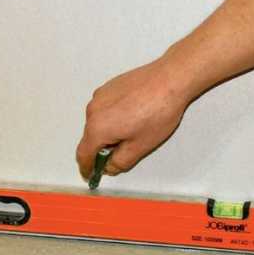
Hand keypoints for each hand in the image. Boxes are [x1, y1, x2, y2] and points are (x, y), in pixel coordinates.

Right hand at [76, 58, 191, 179]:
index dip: (87, 168)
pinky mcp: (109, 87)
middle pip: (90, 138)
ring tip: (134, 131)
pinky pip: (104, 109)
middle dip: (102, 149)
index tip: (91, 174)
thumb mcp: (140, 147)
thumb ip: (120, 162)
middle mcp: (93, 110)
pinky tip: (133, 117)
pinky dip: (113, 117)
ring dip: (109, 132)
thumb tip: (110, 166)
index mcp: (97, 128)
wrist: (170, 80)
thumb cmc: (159, 110)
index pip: (83, 155)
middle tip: (122, 153)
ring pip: (97, 122)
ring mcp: (100, 96)